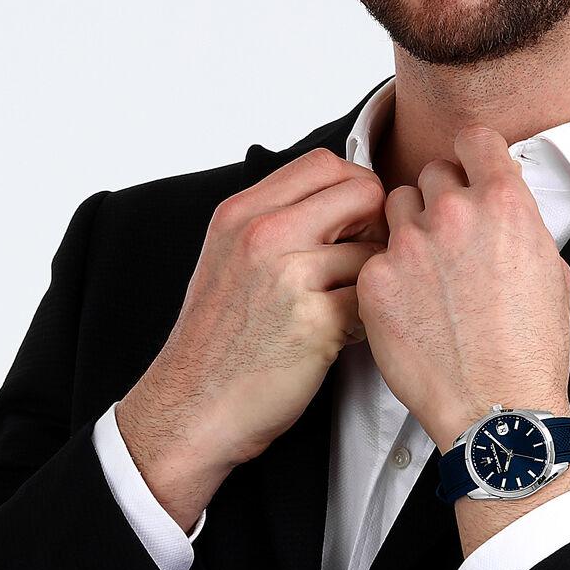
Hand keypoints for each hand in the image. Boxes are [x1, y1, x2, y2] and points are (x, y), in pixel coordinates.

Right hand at [119, 147, 388, 495]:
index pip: (324, 162)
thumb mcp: (228, 259)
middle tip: (361, 260)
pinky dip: (367, 317)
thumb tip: (342, 199)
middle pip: (361, 190)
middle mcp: (262, 234)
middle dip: (377, 223)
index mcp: (241, 213)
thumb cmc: (218, 341)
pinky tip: (344, 335)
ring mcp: (288, 277)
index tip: (351, 222)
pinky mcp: (315, 322)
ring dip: (373, 278)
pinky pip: (371, 299)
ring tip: (346, 306)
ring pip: (375, 249)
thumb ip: (275, 221)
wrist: (192, 407)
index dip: (352, 187)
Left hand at [354, 125, 569, 451]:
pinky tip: (409, 305)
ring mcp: (408, 246)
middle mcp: (453, 214)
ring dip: (408, 230)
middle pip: (430, 173)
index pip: (473, 139)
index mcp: (503, 203)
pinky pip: (375, 258)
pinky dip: (387, 275)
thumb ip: (519, 222)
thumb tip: (504, 204)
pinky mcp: (375, 281)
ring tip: (427, 272)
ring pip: (394, 209)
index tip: (466, 166)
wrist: (497, 408)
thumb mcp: (550, 269)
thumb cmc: (530, 350)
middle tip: (449, 237)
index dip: (470, 153)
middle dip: (439, 198)